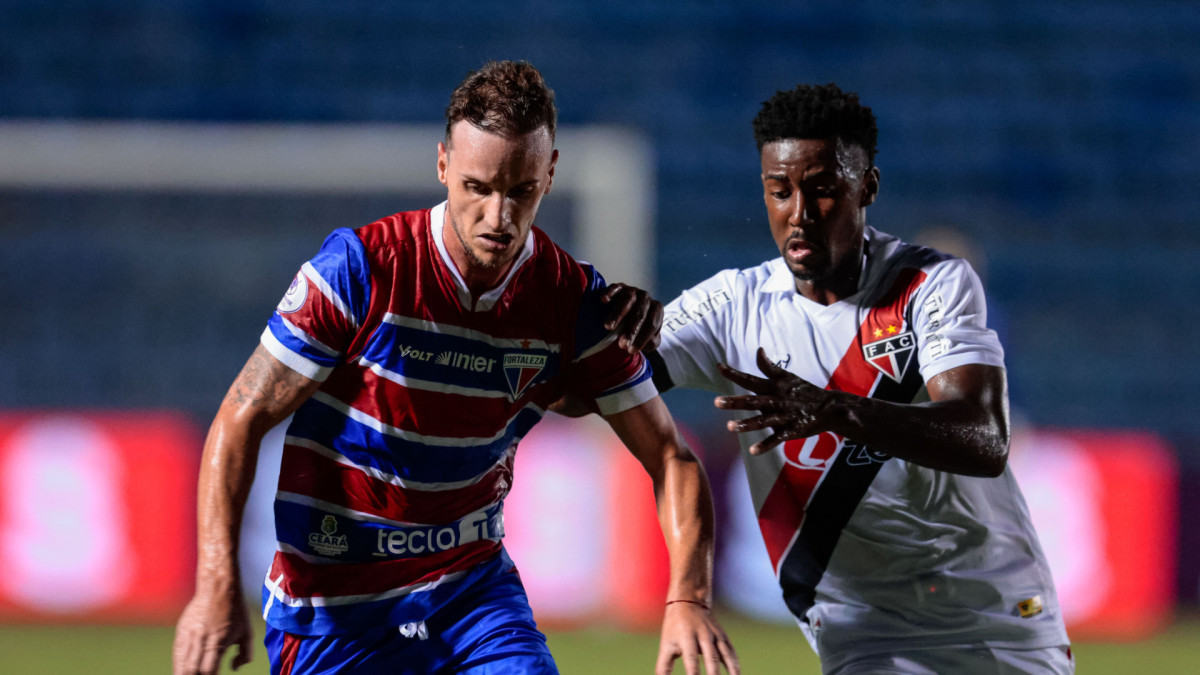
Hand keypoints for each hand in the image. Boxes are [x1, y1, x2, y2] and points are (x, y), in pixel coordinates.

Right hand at [173, 590, 253, 674]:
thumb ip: (245, 654)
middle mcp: (201, 640)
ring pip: (180, 663)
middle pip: (191, 670)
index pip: (208, 670)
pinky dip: (178, 664)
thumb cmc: (236, 611)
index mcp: (219, 642)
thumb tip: (234, 669)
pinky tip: (181, 671)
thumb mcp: (248, 632)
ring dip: (183, 674)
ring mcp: (189, 636)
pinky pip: (177, 653)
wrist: (218, 588)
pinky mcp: (182, 631)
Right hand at [601, 282, 663, 352]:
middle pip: (640, 314)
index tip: (631, 351)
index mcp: (656, 309)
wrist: (628, 314)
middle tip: (622, 345)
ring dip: (618, 314)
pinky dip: (610, 292)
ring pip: (628, 300)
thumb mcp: (648, 338)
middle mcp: (646, 298)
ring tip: (609, 327)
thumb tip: (649, 344)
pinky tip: (604, 300)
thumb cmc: (638, 329)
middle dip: (631, 330)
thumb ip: (651, 342)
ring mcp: (633, 291)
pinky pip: (615, 287)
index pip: (652, 324)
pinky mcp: (619, 287)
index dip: (642, 338)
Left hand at [657, 602, 739, 674]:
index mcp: (686, 637)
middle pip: (711, 658)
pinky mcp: (722, 636)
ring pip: (725, 655)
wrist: (689, 602)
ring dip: (730, 670)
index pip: (691, 659)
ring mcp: (715, 635)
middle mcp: (703, 635)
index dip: (693, 674)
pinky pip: (731, 652)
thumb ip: (664, 667)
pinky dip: (734, 665)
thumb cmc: (674, 628)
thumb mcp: (666, 645)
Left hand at [715, 348, 833, 454]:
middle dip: (735, 402)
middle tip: (717, 402)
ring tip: (730, 427)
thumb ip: (769, 366)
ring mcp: (784, 417)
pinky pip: (776, 439)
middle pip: (752, 401)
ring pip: (762, 421)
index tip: (718, 367)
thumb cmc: (804, 391)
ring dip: (746, 424)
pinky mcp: (791, 431)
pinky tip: (752, 451)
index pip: (750, 379)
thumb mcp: (787, 376)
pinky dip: (765, 445)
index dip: (734, 373)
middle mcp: (776, 401)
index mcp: (773, 387)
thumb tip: (758, 350)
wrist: (830, 408)